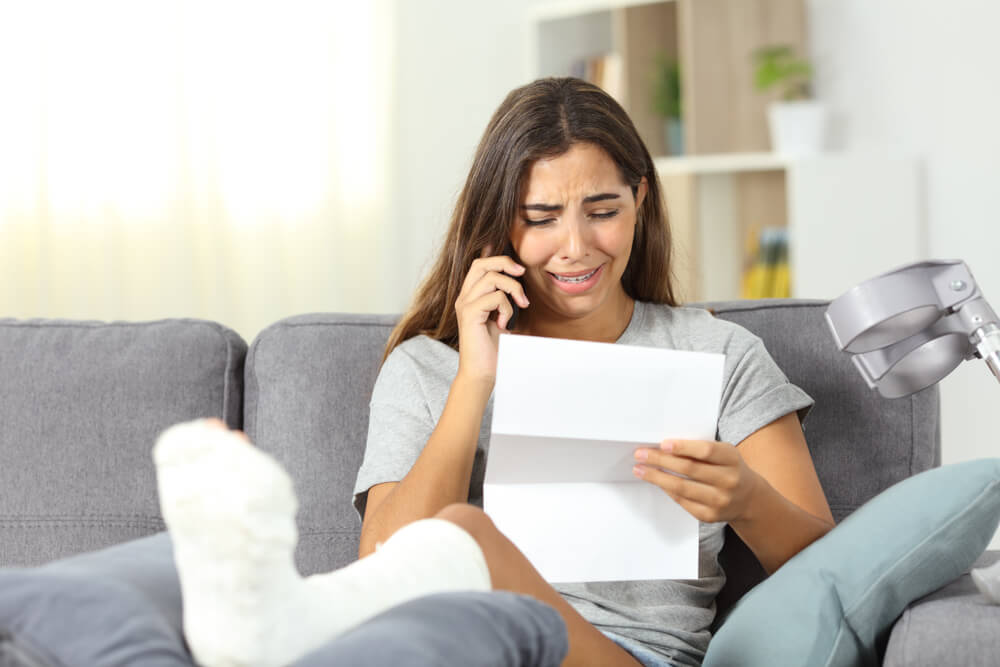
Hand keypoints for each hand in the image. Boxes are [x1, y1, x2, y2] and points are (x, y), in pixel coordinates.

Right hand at [454, 245, 529, 383]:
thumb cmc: (493, 348)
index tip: (519, 269)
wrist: (482, 373)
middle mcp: (464, 298)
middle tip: (522, 274)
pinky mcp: (470, 314)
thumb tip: (518, 279)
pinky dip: (507, 308)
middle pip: (482, 264)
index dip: (497, 258)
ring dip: (513, 289)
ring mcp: (465, 305)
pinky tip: (505, 324)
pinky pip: (495, 297)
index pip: (479, 265)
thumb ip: (505, 298)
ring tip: (521, 306)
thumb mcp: (503, 317)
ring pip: (492, 278)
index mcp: (470, 296)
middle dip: (505, 263)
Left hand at [632, 439, 761, 522]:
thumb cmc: (729, 469)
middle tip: (641, 454)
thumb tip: (665, 447)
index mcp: (732, 459)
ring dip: (657, 477)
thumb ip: (700, 449)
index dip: (683, 447)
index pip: (706, 451)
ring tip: (640, 469)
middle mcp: (729, 481)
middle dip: (661, 460)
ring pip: (682, 487)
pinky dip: (667, 490)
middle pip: (689, 469)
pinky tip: (657, 482)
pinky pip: (682, 501)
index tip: (662, 444)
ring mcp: (720, 501)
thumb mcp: (723, 453)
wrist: (748, 498)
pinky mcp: (710, 515)